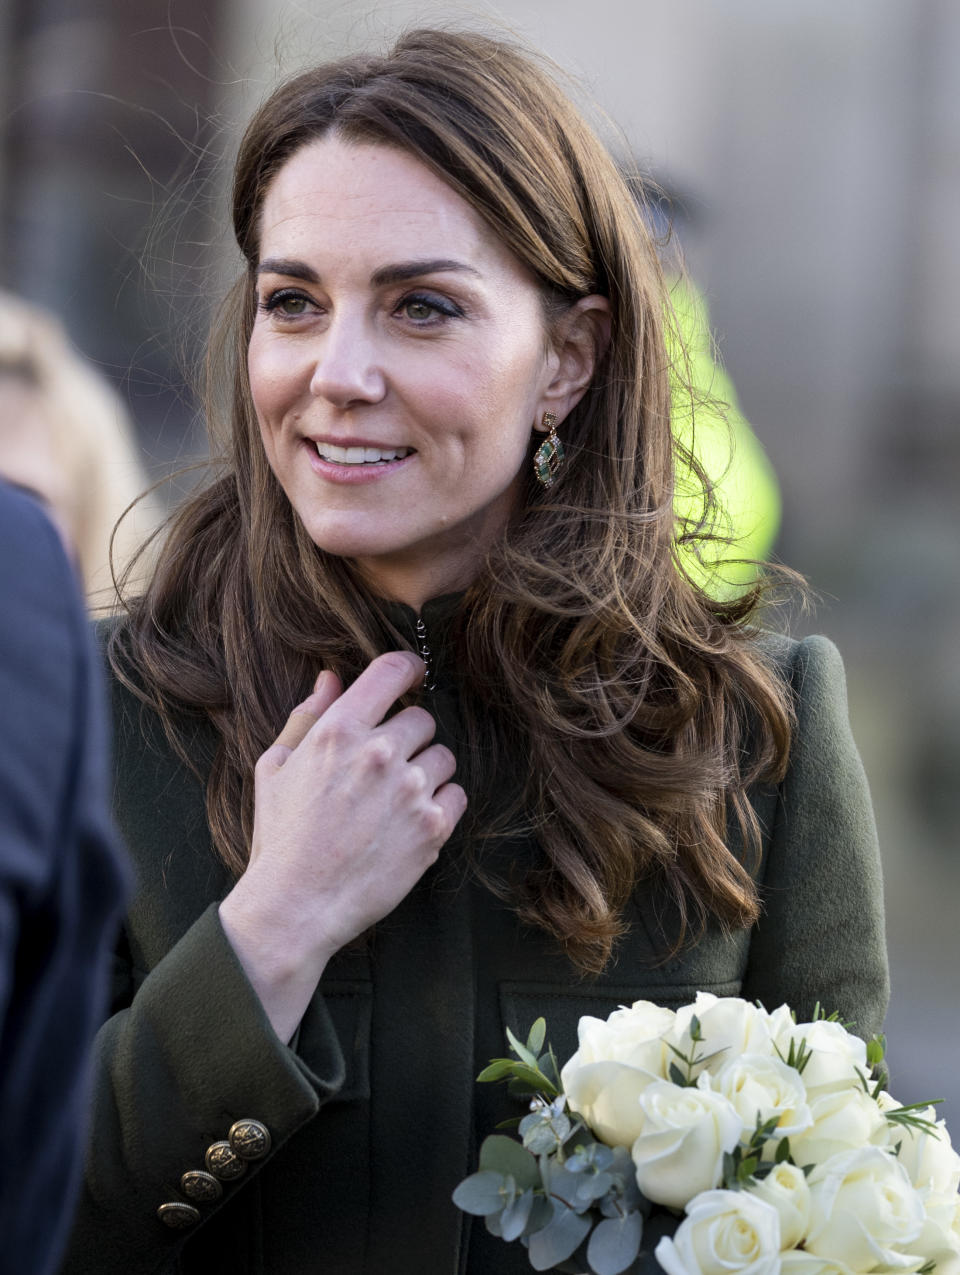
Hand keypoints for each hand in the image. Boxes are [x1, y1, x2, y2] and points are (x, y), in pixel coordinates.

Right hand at [219, 651, 465, 1038]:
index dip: (408, 668)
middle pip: (422, 718)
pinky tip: (410, 823)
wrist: (297, 906)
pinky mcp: (432, 827)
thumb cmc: (281, 837)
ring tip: (394, 801)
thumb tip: (330, 678)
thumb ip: (306, 718)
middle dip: (407, 737)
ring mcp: (410, 790)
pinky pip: (456, 794)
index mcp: (339, 731)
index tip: (413, 676)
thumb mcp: (276, 768)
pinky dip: (440, 805)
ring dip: (425, 772)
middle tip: (384, 768)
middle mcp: (379, 753)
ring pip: (443, 756)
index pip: (392, 671)